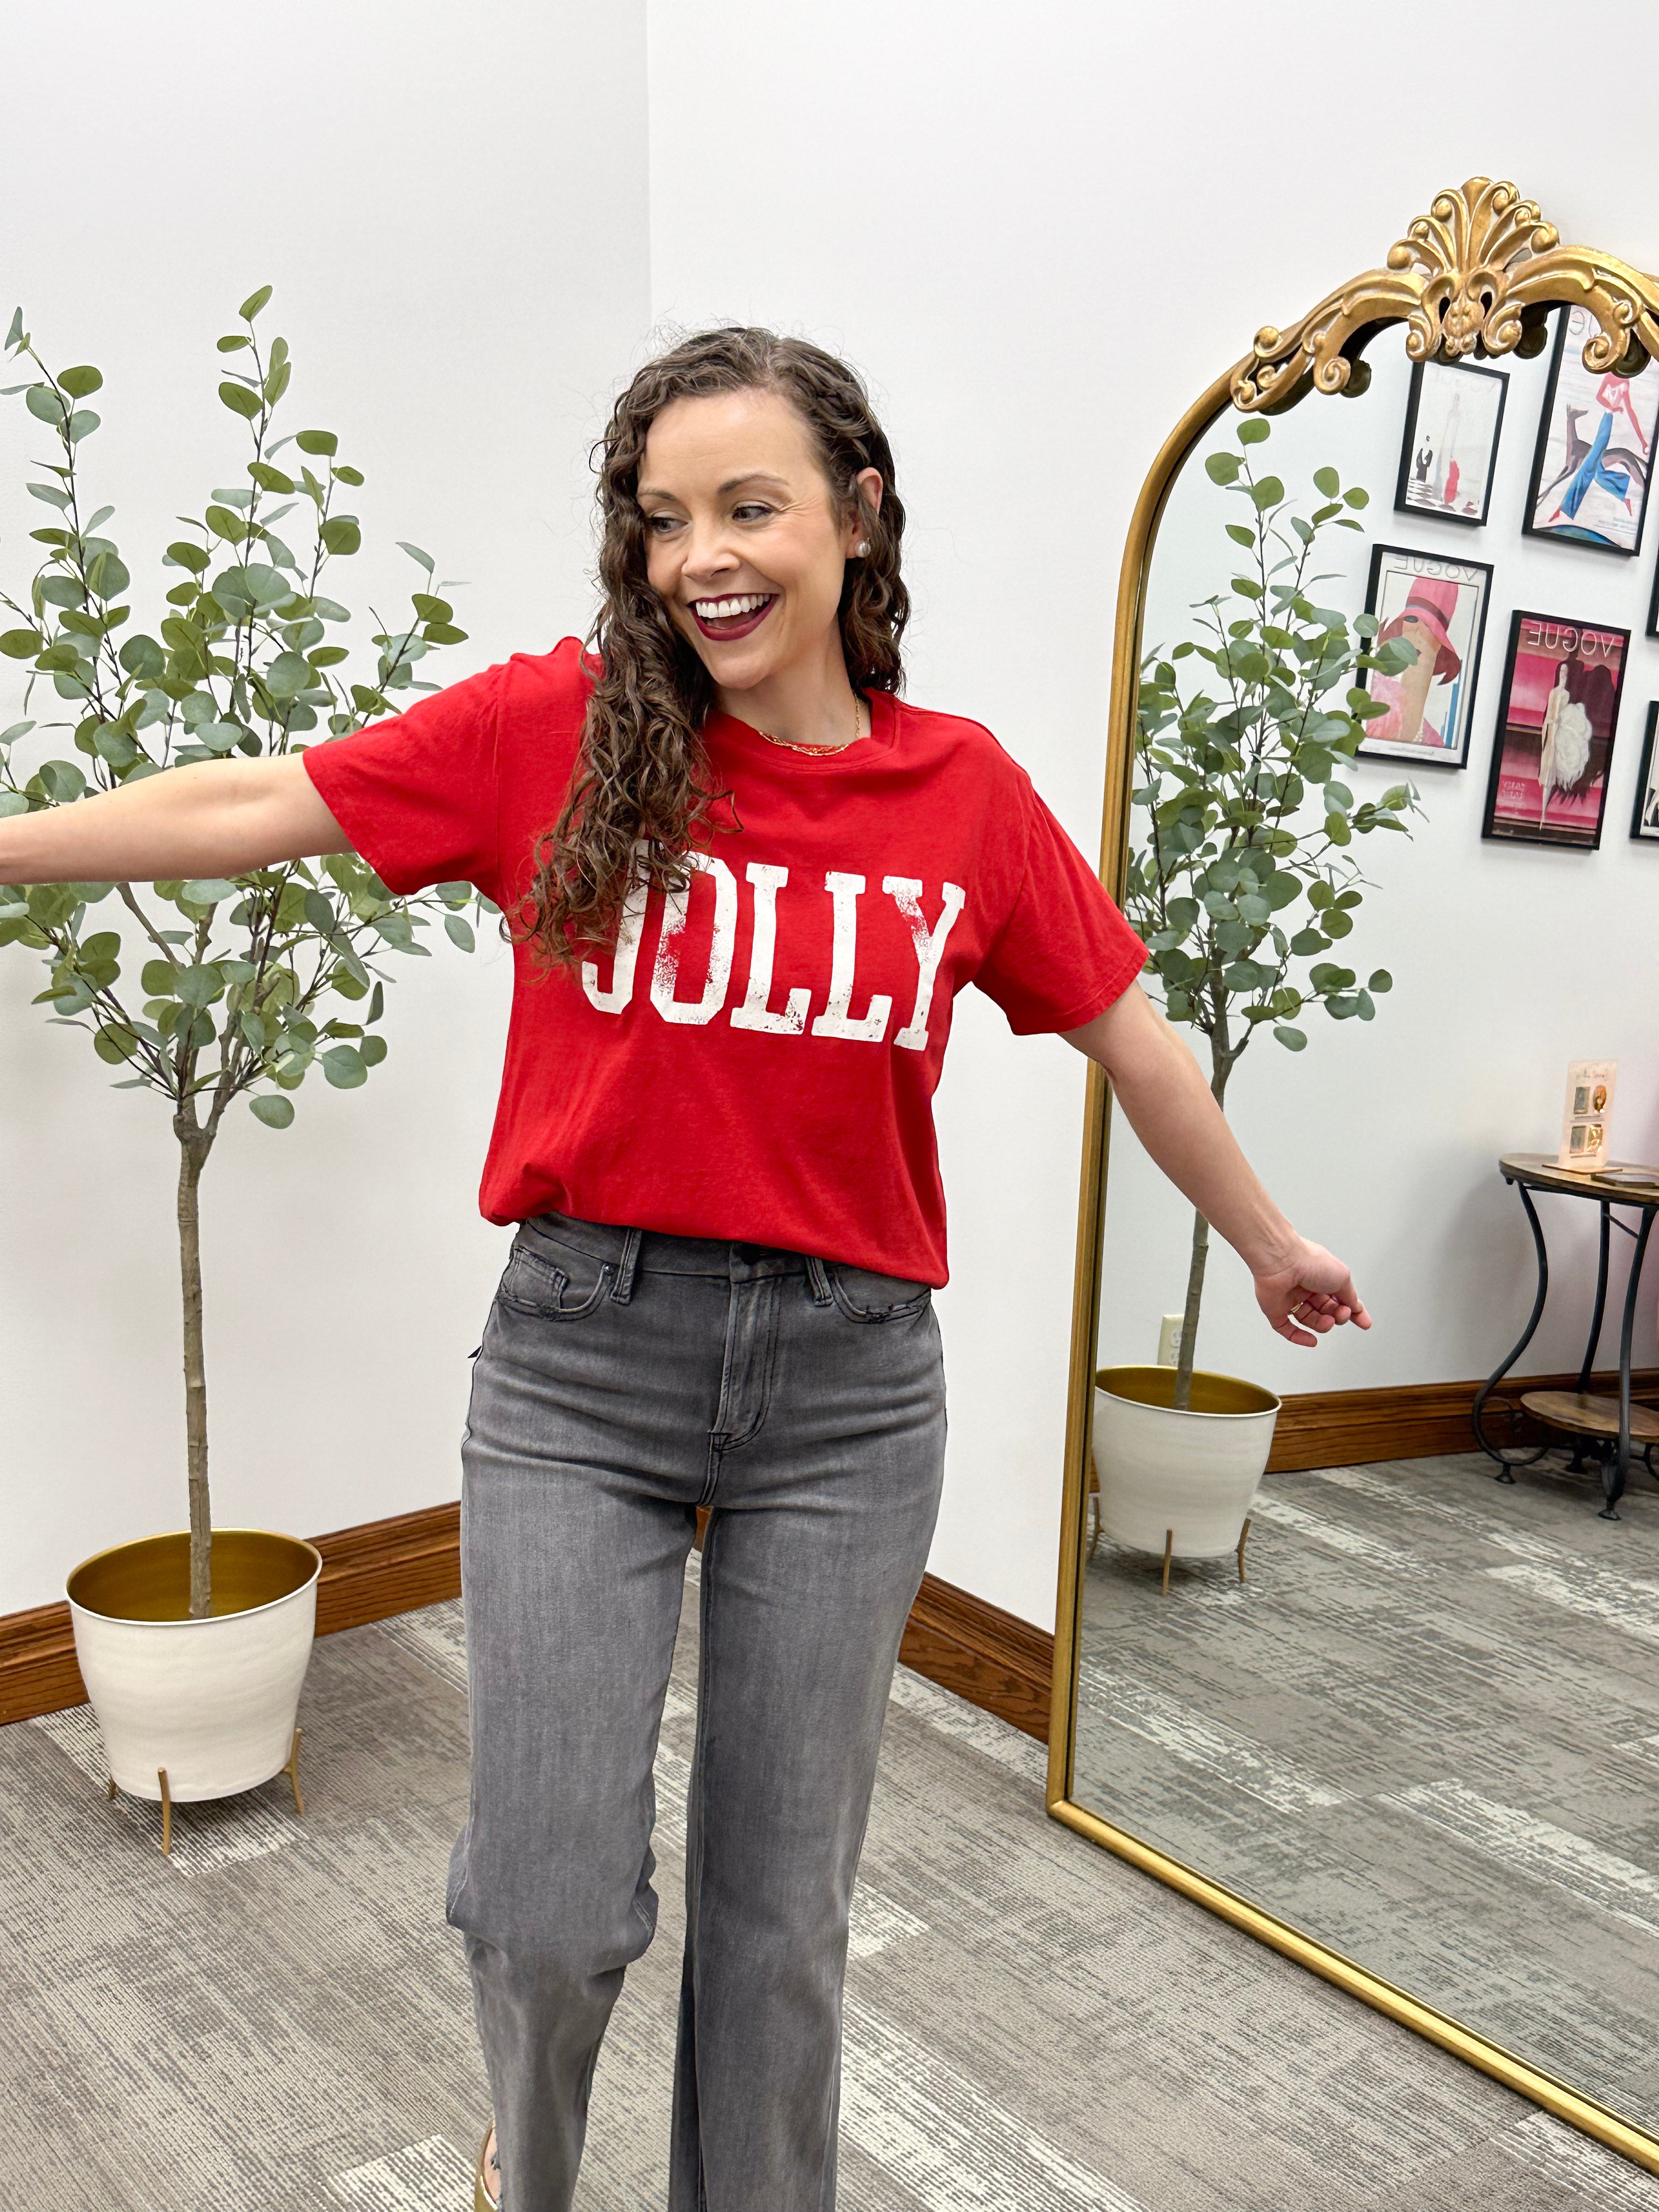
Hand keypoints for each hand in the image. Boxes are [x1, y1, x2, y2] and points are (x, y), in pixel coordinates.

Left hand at [1252, 1236, 1370, 1347]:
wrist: (1281, 1260)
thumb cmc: (1309, 1262)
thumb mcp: (1342, 1278)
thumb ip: (1350, 1296)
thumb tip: (1356, 1307)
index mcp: (1322, 1277)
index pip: (1340, 1298)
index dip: (1353, 1311)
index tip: (1364, 1322)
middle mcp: (1305, 1287)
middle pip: (1326, 1311)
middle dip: (1338, 1316)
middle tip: (1342, 1314)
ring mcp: (1289, 1298)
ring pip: (1309, 1320)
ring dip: (1322, 1325)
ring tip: (1328, 1322)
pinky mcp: (1274, 1309)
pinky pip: (1285, 1328)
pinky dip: (1299, 1337)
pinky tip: (1312, 1340)